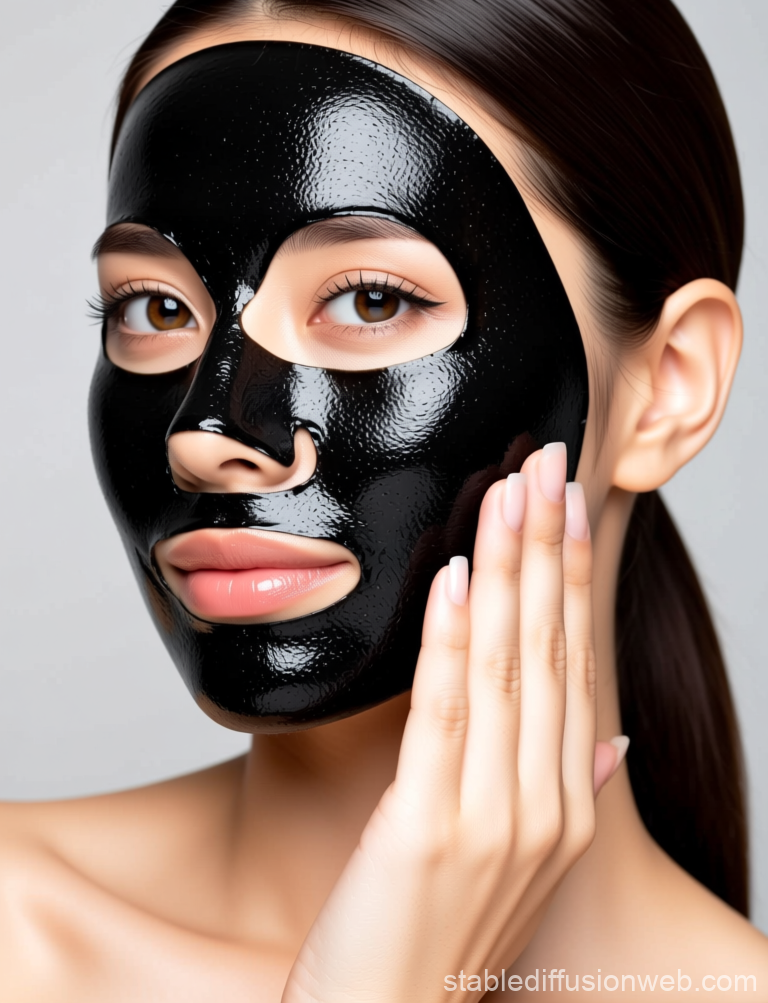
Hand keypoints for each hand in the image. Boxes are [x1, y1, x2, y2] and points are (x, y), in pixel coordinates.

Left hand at [282, 444, 625, 1002]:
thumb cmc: (443, 928)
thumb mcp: (521, 861)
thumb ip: (568, 789)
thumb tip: (612, 741)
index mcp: (568, 802)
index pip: (576, 663)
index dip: (573, 577)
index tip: (568, 504)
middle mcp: (547, 802)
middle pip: (551, 648)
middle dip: (549, 547)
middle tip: (547, 462)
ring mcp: (496, 817)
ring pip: (509, 666)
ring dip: (511, 569)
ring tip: (511, 490)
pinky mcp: (429, 827)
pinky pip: (448, 712)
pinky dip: (453, 639)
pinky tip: (456, 576)